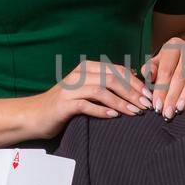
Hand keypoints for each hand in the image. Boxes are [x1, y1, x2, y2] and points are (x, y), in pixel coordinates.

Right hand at [27, 58, 153, 137]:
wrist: (35, 115)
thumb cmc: (65, 104)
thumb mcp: (86, 90)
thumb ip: (105, 85)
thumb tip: (135, 83)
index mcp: (87, 68)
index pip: (116, 70)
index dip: (135, 81)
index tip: (148, 94)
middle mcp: (79, 75)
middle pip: (111, 78)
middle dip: (132, 91)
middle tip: (145, 105)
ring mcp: (71, 89)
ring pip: (101, 90)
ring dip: (121, 102)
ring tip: (134, 112)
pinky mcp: (64, 104)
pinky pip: (86, 105)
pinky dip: (101, 110)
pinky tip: (114, 116)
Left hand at [142, 37, 184, 117]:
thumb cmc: (178, 63)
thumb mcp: (162, 62)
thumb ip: (151, 69)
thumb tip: (148, 75)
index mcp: (173, 46)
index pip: (165, 70)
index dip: (160, 89)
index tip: (157, 106)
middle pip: (180, 74)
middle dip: (172, 96)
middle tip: (168, 113)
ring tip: (180, 108)